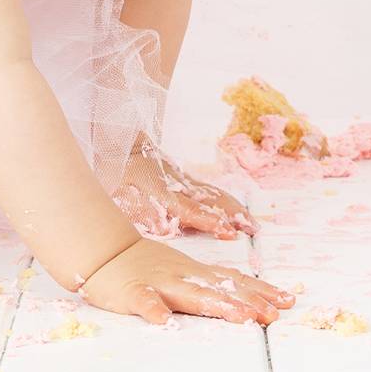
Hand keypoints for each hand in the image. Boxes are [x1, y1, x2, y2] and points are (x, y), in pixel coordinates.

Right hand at [79, 237, 296, 324]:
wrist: (104, 253)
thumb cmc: (145, 267)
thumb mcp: (182, 272)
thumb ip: (209, 283)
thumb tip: (246, 297)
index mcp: (195, 274)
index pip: (233, 281)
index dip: (260, 291)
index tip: (288, 301)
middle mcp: (183, 277)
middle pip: (220, 289)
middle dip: (248, 302)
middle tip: (274, 315)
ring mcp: (159, 283)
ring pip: (191, 294)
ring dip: (217, 304)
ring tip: (242, 318)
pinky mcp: (133, 292)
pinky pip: (144, 301)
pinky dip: (153, 309)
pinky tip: (163, 321)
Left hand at [112, 142, 254, 239]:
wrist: (119, 140)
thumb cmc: (117, 170)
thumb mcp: (122, 192)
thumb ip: (143, 212)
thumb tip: (163, 228)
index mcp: (162, 190)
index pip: (191, 209)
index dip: (210, 220)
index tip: (229, 231)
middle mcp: (177, 185)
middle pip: (211, 201)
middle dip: (233, 216)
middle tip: (253, 230)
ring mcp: (183, 180)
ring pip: (214, 194)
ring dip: (234, 210)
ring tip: (251, 225)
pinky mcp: (183, 178)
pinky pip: (208, 190)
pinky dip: (225, 202)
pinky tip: (234, 210)